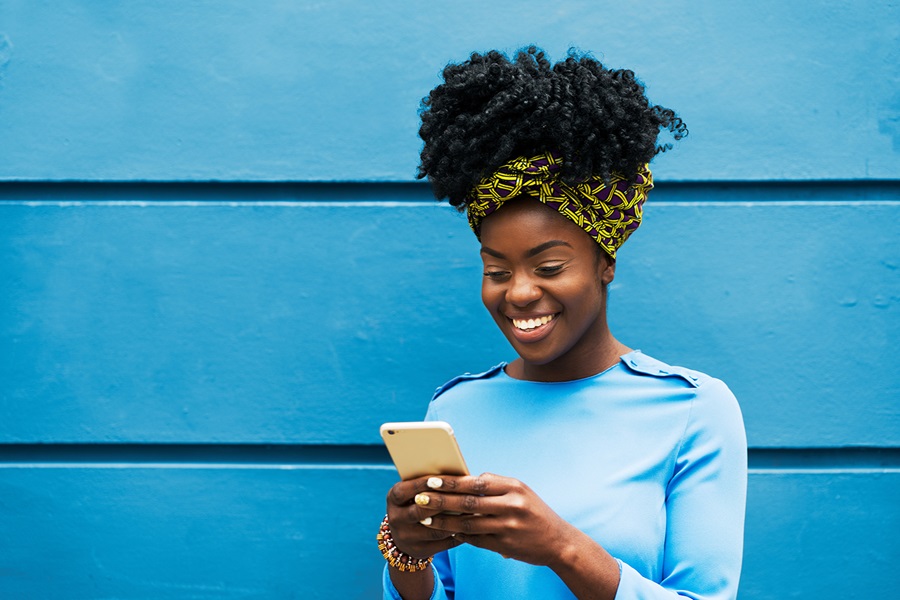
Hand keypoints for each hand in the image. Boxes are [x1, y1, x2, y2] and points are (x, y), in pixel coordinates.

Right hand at [385, 475, 464, 560]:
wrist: (405, 536)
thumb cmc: (415, 503)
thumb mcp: (412, 493)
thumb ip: (426, 484)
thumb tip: (452, 474)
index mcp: (393, 499)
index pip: (406, 491)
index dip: (422, 484)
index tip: (439, 479)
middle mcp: (396, 519)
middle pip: (420, 512)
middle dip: (441, 504)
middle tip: (461, 495)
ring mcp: (406, 537)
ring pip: (434, 530)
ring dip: (454, 521)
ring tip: (470, 512)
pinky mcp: (420, 551)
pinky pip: (443, 544)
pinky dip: (458, 535)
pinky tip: (470, 527)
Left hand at [413, 472, 578, 566]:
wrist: (559, 542)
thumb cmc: (534, 512)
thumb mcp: (520, 491)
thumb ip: (495, 485)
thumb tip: (465, 480)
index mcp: (514, 487)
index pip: (476, 482)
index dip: (452, 482)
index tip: (432, 480)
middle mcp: (512, 506)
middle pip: (469, 502)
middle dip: (441, 500)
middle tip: (420, 498)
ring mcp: (508, 527)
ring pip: (468, 524)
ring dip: (444, 521)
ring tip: (425, 518)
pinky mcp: (505, 546)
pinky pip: (475, 539)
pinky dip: (458, 535)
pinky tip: (444, 531)